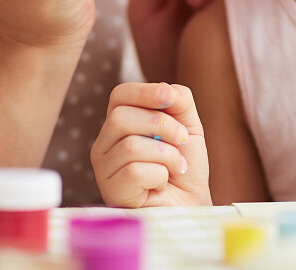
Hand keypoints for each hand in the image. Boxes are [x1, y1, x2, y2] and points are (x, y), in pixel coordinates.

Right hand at [91, 82, 210, 207]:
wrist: (191, 206)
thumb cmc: (185, 168)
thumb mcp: (189, 128)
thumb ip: (180, 102)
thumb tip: (167, 90)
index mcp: (120, 123)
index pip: (119, 95)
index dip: (144, 91)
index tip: (170, 99)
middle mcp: (105, 143)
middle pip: (120, 118)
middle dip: (162, 125)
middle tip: (182, 141)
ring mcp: (104, 169)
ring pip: (130, 146)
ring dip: (167, 155)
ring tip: (176, 167)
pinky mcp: (112, 192)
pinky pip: (134, 172)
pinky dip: (160, 176)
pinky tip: (163, 184)